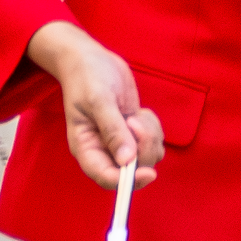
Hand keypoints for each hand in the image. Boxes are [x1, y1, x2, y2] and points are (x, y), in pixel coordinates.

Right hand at [26, 19, 162, 189]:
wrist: (90, 59)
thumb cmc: (87, 77)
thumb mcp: (98, 100)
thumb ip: (113, 130)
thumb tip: (127, 160)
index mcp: (86, 149)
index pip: (107, 178)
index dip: (128, 181)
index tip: (149, 172)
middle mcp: (103, 150)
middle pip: (132, 170)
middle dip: (142, 149)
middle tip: (136, 121)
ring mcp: (119, 142)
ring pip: (146, 156)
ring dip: (150, 137)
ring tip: (136, 115)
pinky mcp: (132, 132)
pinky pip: (152, 142)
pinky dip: (153, 129)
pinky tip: (140, 113)